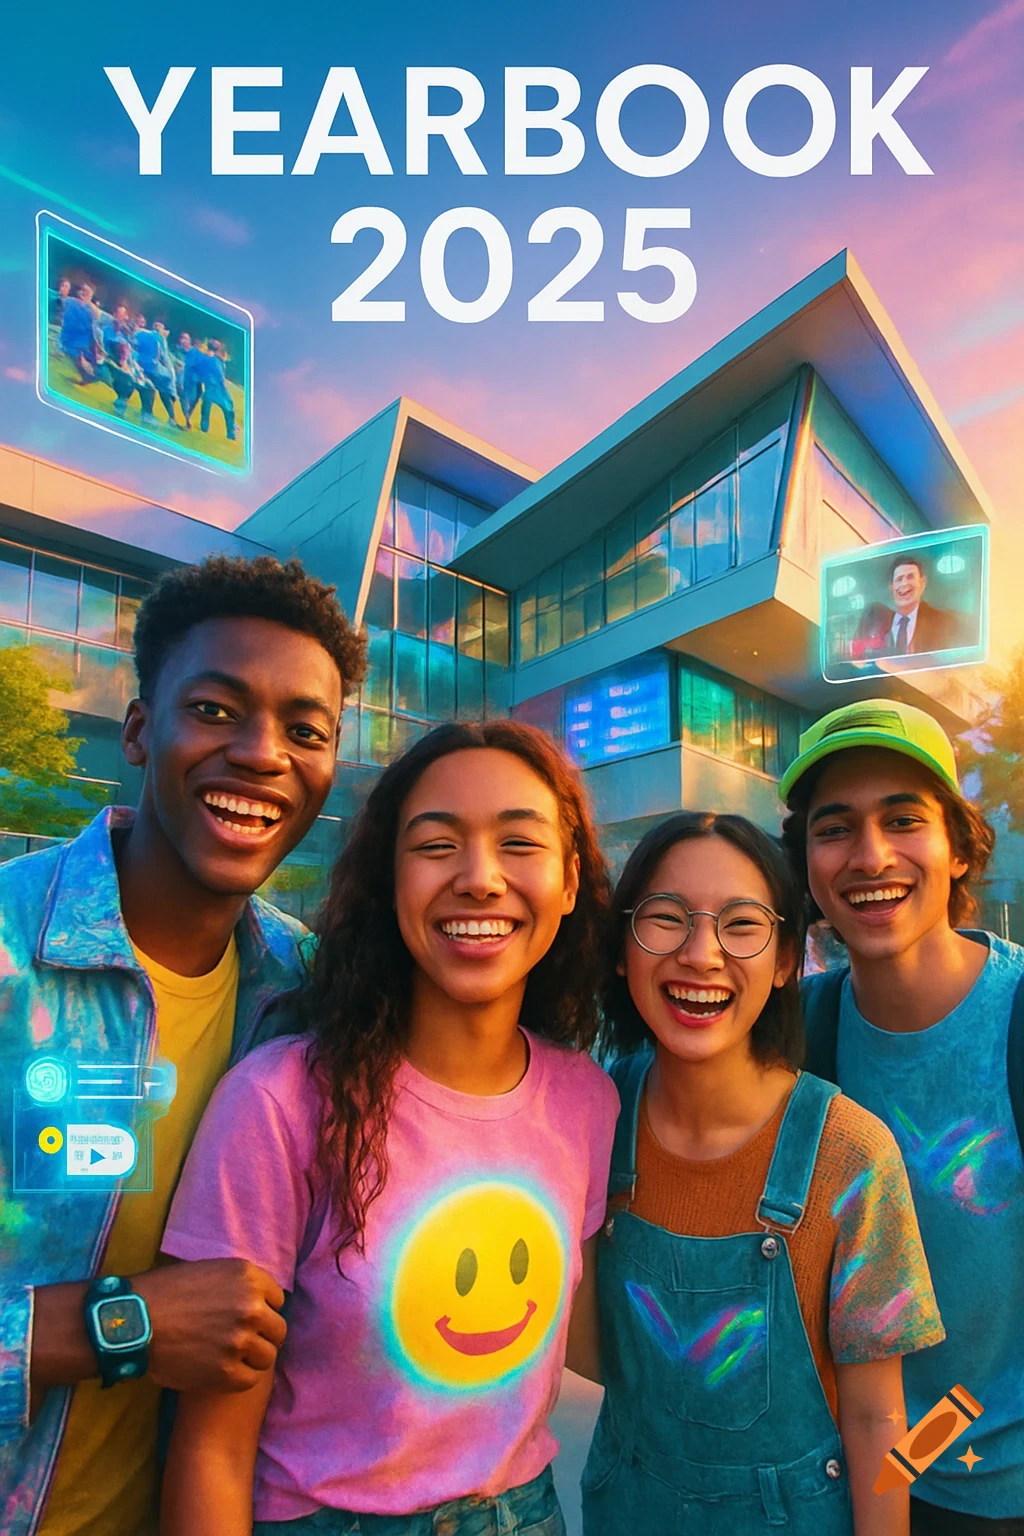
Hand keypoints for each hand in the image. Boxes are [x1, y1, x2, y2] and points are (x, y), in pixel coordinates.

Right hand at [133, 1259, 285, 1393]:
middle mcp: (251, 1308)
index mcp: (249, 1278)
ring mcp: (241, 1341)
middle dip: (263, 1336)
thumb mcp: (210, 1271)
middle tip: (241, 1341)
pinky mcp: (227, 1372)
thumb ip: (240, 1285)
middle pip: (278, 1330)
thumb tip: (262, 1302)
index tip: (247, 1318)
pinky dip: (238, 1378)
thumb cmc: (167, 1292)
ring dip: (252, 1358)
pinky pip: (250, 1379)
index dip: (263, 1310)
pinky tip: (220, 1370)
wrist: (135, 1322)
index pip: (278, 1300)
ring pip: (267, 1356)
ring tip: (230, 1357)